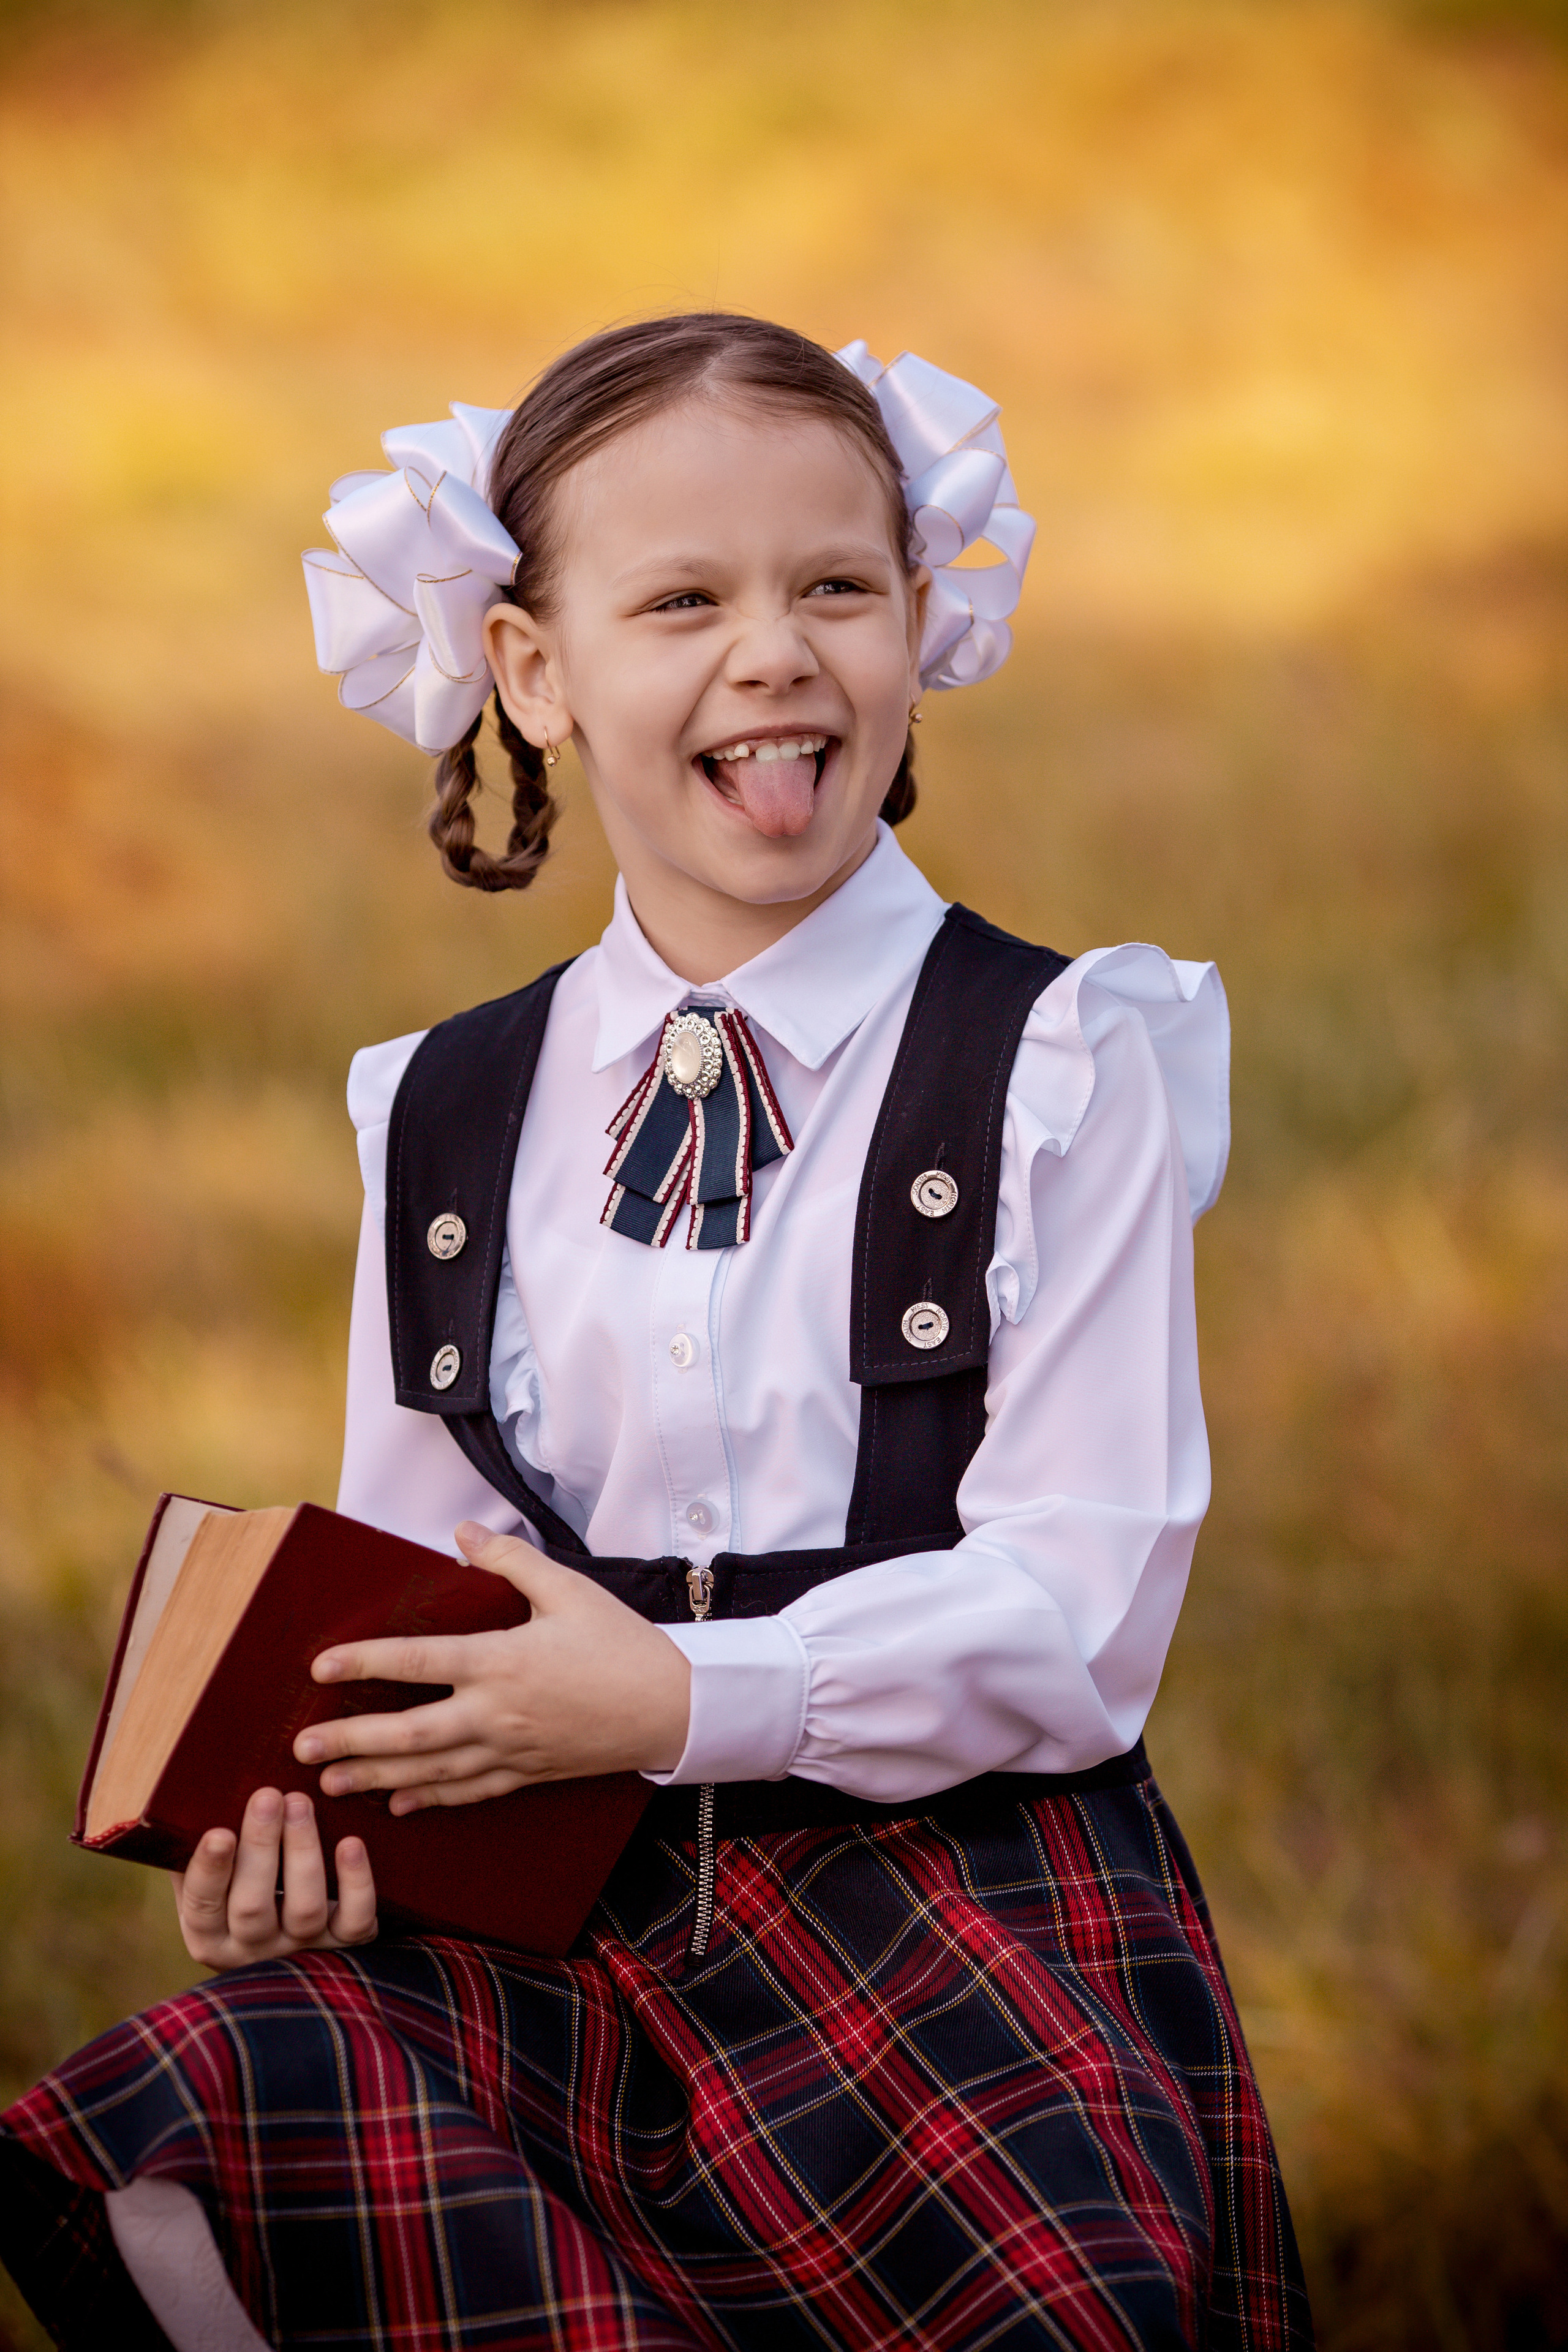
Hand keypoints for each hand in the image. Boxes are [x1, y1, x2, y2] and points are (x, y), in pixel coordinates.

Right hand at [173, 1787, 377, 1970]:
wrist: (293, 1952)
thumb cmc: (240, 1887)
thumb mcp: (212, 1877)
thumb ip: (197, 1848)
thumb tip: (195, 1795)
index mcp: (209, 1934)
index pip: (203, 1905)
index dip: (210, 1870)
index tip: (219, 1832)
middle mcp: (252, 1948)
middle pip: (253, 1906)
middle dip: (260, 1847)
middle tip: (268, 1797)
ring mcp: (299, 1948)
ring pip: (304, 1909)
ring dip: (303, 1851)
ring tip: (300, 1802)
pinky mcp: (343, 1943)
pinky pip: (354, 1920)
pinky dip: (356, 1883)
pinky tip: (352, 1843)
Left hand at [292, 1525, 692, 1813]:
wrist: (673, 1707)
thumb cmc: (622, 1643)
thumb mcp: (568, 1589)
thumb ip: (511, 1560)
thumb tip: (463, 1535)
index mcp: (500, 1661)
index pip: (415, 1662)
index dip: (363, 1662)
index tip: (319, 1669)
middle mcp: (495, 1713)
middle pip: (407, 1732)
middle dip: (350, 1741)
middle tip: (301, 1750)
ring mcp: (510, 1750)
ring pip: (429, 1771)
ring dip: (375, 1776)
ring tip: (330, 1784)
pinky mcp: (527, 1774)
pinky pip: (468, 1792)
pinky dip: (429, 1799)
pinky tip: (399, 1803)